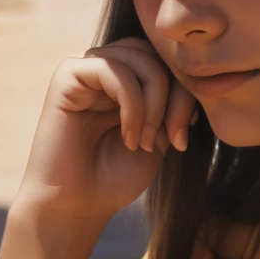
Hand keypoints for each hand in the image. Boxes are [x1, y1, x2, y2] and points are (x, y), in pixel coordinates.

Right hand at [14, 38, 196, 223]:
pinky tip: (130, 137)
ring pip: (137, 56)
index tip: (185, 136)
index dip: (185, 91)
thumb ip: (174, 105)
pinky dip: (132, 103)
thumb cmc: (113, 178)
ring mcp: (85, 69)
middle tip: (173, 138)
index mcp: (126, 80)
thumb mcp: (159, 138)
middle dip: (175, 94)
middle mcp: (105, 68)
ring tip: (147, 141)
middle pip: (155, 52)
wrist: (75, 206)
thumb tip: (192, 80)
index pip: (165, 60)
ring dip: (154, 101)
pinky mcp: (66, 77)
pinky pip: (112, 69)